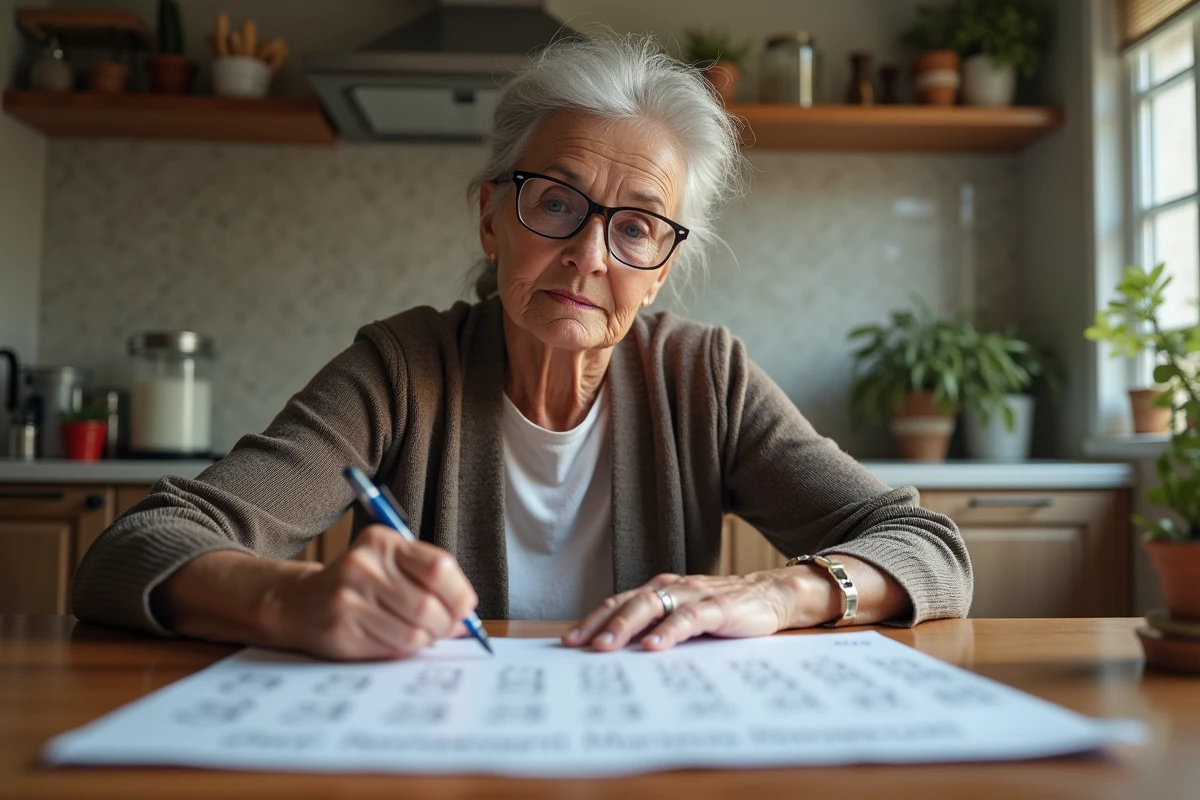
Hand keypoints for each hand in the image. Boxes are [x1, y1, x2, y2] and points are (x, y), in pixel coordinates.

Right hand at [264, 525, 476, 660]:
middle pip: (428, 604)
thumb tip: (466, 618)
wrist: (301, 602)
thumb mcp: (390, 565)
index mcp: (382, 542)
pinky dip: (406, 648)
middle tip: (445, 627)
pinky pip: (393, 647)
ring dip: (427, 638)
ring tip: (420, 632)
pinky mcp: (342, 629)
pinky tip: (398, 639)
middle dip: (446, 623)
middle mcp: (364, 566)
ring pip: (414, 631)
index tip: (464, 607)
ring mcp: (350, 598)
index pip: (438, 567)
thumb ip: (428, 582)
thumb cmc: (359, 584)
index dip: (459, 593)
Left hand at [562, 568, 839, 651]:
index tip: (568, 641)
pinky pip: (688, 618)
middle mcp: (671, 588)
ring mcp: (693, 595)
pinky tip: (653, 646)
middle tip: (577, 645)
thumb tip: (620, 655)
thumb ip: (657, 628)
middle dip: (599, 625)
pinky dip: (668, 632)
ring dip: (625, 627)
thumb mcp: (684, 618)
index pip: (618, 603)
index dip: (592, 620)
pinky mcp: (717, 607)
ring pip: (651, 606)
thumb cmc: (723, 610)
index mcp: (659, 590)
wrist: (771, 595)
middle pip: (627, 603)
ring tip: (605, 646)